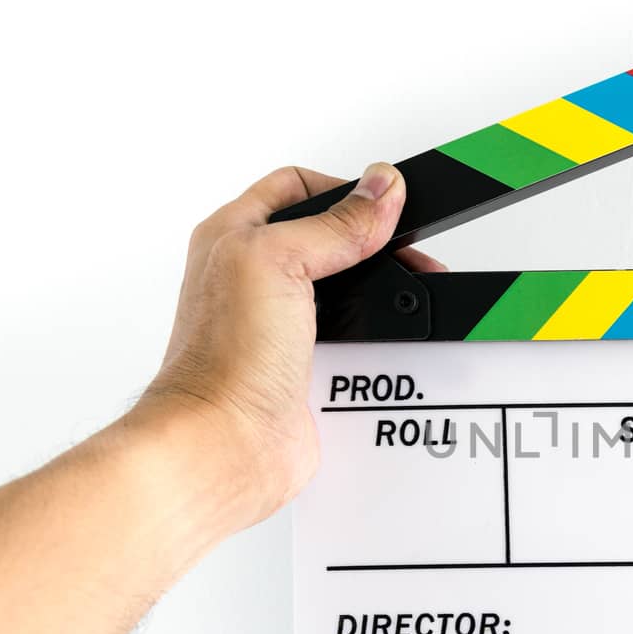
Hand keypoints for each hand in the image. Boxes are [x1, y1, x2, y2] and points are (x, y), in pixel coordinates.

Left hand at [138, 164, 443, 530]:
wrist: (228, 445)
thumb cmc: (224, 360)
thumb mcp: (280, 261)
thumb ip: (335, 224)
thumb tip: (381, 190)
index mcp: (233, 236)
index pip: (297, 188)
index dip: (345, 190)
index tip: (387, 206)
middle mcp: (254, 278)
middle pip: (331, 240)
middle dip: (375, 247)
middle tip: (408, 256)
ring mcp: (280, 326)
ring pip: (349, 294)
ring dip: (380, 299)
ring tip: (402, 298)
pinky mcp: (305, 369)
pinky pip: (356, 345)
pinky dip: (379, 344)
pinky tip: (386, 342)